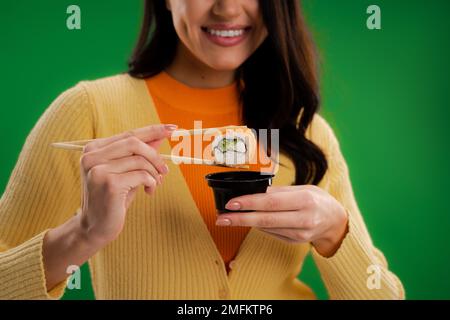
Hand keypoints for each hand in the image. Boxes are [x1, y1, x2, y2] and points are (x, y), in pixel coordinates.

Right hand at [78, 123, 176, 245]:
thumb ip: (140, 154)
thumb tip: (160, 135)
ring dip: (154, 173)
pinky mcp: (109, 183)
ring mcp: (98, 169)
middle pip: (134, 143)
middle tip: (165, 171)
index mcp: (94, 149)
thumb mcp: (127, 172)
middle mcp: (92, 156)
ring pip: (139, 160)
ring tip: (155, 185)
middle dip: (155, 156)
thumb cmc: (113, 198)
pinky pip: (141, 175)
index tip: (173, 128)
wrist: (96, 227)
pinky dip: (151, 183)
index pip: (128, 134)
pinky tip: (148, 192)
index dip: (153, 130)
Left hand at [216, 185, 348, 256]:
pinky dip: (259, 227)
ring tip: (227, 219)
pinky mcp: (295, 242)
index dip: (249, 203)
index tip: (231, 203)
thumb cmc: (317, 200)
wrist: (336, 221)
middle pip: (265, 219)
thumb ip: (279, 192)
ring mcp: (299, 233)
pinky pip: (272, 233)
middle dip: (240, 219)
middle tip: (221, 218)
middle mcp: (303, 219)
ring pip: (266, 228)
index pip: (271, 202)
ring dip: (245, 224)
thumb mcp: (303, 188)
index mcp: (304, 200)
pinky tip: (248, 222)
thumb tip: (254, 193)